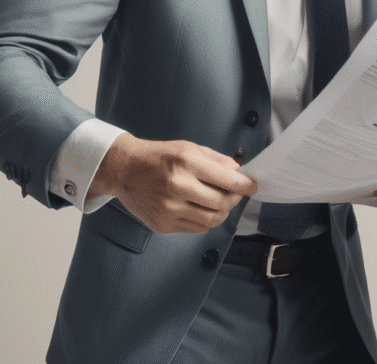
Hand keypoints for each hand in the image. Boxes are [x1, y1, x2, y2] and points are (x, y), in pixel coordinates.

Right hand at [88, 134, 257, 233]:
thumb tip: (238, 172)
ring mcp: (169, 209)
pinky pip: (196, 228)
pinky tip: (201, 208)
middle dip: (234, 199)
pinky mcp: (163, 225)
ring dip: (222, 212)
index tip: (252, 186)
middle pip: (222, 203)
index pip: (228, 181)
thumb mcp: (189, 148)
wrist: (125, 170)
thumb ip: (216, 160)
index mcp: (186, 164)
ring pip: (211, 220)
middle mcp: (178, 187)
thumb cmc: (157, 157)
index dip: (245, 186)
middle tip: (235, 193)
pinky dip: (205, 220)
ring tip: (220, 202)